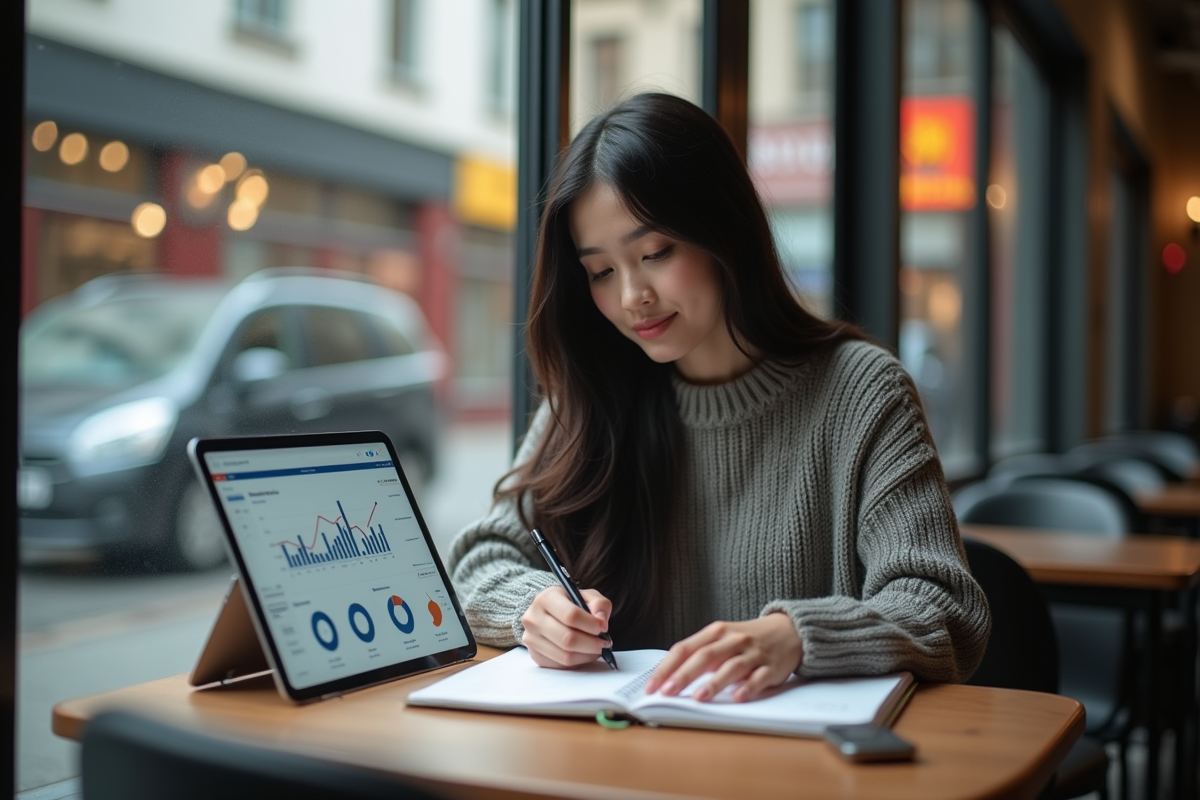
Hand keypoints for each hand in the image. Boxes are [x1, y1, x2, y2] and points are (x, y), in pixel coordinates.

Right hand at [520, 586, 612, 668]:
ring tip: (596, 648)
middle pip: (567, 639)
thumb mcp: (587, 596)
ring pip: (565, 656)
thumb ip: (599, 604)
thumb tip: (601, 622)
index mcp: (546, 598)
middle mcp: (533, 618)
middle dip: (591, 643)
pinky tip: (584, 653)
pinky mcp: (535, 655)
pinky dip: (578, 662)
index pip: (571, 615)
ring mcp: (531, 638)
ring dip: (587, 655)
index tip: (602, 628)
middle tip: (604, 643)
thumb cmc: (570, 604)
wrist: (549, 614)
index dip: (591, 624)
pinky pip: (561, 665)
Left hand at [644, 614, 802, 702]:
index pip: (685, 648)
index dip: (666, 667)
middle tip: (667, 692)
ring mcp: (753, 653)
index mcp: (715, 632)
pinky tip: (738, 697)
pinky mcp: (771, 666)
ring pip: (731, 667)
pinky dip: (748, 687)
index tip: (652, 686)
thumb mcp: (722, 639)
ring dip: (714, 683)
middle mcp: (732, 640)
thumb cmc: (747, 639)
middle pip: (705, 657)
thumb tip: (670, 676)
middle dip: (684, 675)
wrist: (789, 631)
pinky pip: (759, 678)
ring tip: (699, 697)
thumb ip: (699, 654)